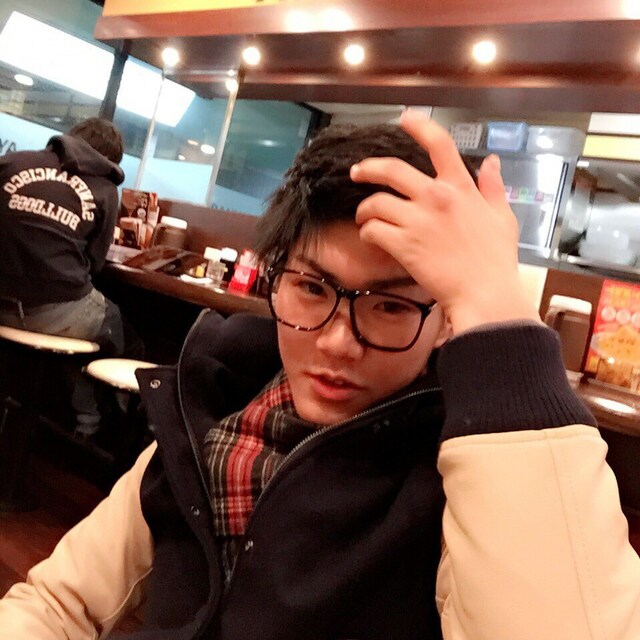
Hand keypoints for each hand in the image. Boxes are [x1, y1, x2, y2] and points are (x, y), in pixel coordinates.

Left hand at [350, 109, 540, 334]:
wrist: (484, 292)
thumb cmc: (497, 259)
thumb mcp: (503, 216)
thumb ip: (493, 187)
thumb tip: (492, 162)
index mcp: (460, 187)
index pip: (439, 144)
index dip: (419, 126)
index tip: (404, 118)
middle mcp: (435, 197)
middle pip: (391, 170)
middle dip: (368, 169)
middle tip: (357, 173)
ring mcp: (417, 221)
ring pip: (376, 203)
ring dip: (364, 210)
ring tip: (362, 218)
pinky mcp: (403, 245)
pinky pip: (373, 230)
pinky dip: (367, 233)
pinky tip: (370, 237)